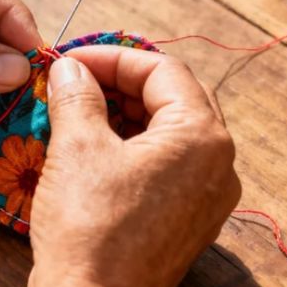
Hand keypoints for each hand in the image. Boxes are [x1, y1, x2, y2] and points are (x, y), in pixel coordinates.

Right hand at [29, 47, 239, 286]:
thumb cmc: (90, 228)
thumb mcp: (77, 147)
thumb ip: (77, 95)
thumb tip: (69, 69)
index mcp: (203, 137)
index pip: (163, 70)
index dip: (113, 57)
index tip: (72, 61)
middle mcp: (218, 165)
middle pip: (172, 97)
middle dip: (119, 83)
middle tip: (74, 81)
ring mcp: (206, 197)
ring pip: (168, 131)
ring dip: (123, 113)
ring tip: (77, 110)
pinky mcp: (187, 220)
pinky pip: (165, 165)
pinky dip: (131, 146)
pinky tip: (92, 145)